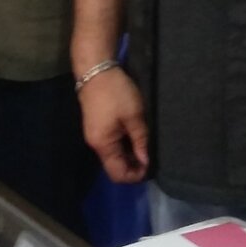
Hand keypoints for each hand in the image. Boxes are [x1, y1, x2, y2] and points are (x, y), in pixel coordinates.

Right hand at [78, 66, 149, 182]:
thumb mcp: (134, 116)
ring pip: (113, 155)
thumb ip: (140, 140)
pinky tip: (135, 136)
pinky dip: (123, 145)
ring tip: (145, 146)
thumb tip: (145, 161)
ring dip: (129, 155)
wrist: (96, 71)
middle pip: (114, 166)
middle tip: (151, 156)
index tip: (150, 166)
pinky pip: (110, 144)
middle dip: (133, 166)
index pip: (117, 173)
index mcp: (103, 145)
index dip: (134, 175)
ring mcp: (94, 136)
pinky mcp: (96, 127)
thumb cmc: (116, 93)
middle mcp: (95, 145)